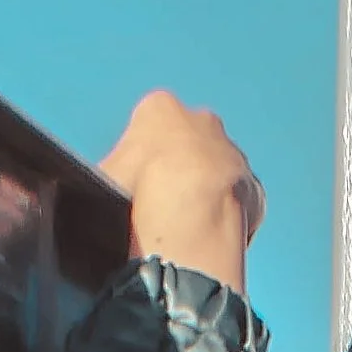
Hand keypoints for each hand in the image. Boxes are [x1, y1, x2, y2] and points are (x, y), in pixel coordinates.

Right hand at [100, 90, 263, 289]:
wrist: (188, 218)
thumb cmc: (135, 194)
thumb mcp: (102, 179)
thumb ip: (109, 175)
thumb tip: (97, 192)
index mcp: (160, 109)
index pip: (148, 131)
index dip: (140, 165)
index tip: (137, 193)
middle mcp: (204, 121)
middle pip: (189, 147)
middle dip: (179, 174)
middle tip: (165, 212)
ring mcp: (234, 154)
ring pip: (218, 174)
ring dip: (207, 198)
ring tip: (190, 233)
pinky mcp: (254, 189)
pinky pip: (240, 205)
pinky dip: (229, 222)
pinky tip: (213, 242)